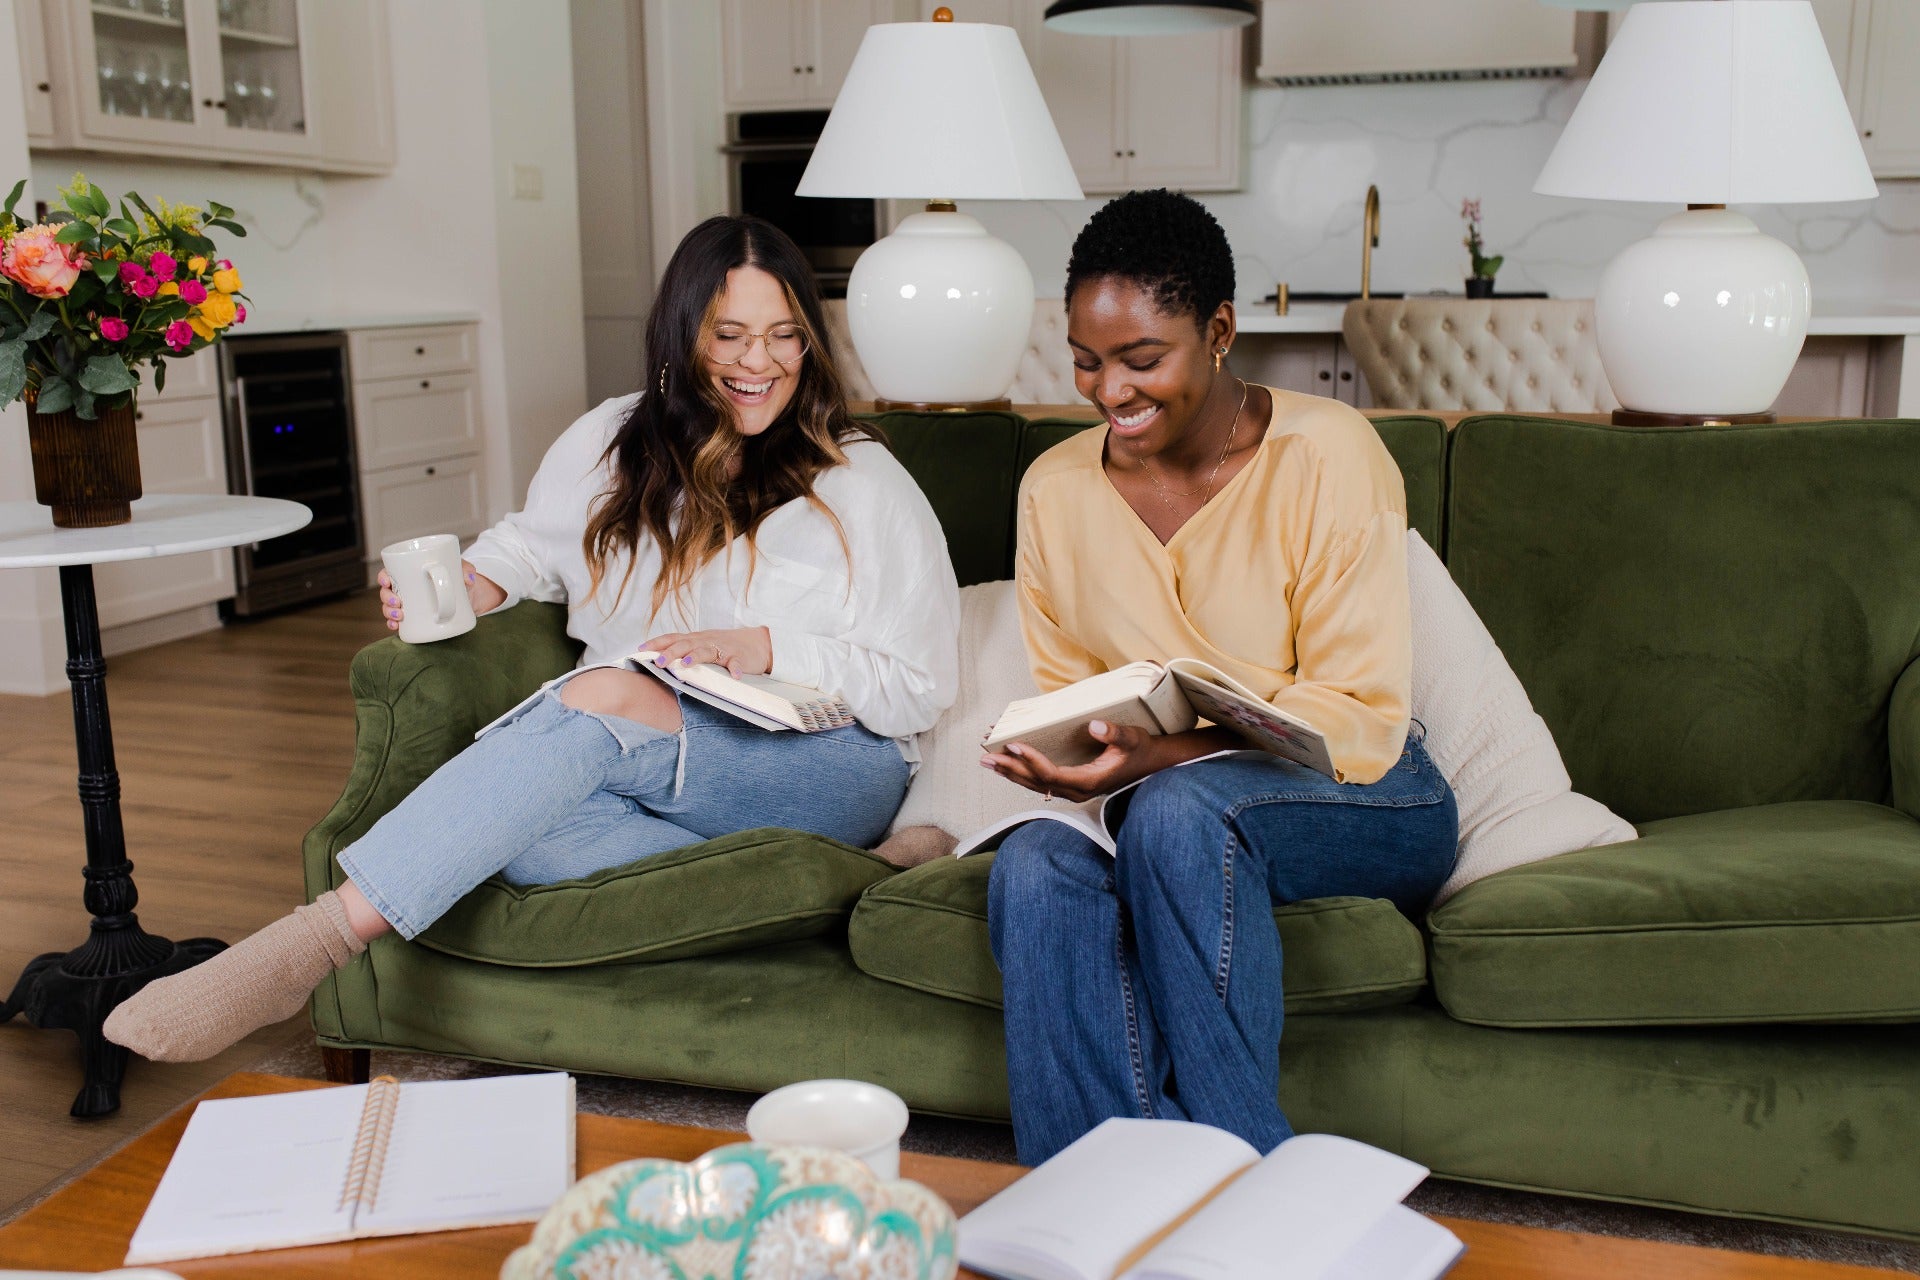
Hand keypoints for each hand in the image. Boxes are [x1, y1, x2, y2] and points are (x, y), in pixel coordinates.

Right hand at [377, 561, 502, 630]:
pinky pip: (398, 622)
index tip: (387, 581)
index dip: (383, 577)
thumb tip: (468, 579)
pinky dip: (394, 624)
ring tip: (399, 616)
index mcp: (409, 572)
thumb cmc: (459, 576)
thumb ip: (467, 569)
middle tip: (398, 603)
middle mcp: (405, 588)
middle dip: (386, 598)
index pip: (389, 572)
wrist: (468, 596)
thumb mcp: (462, 569)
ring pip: (389, 607)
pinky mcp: (414, 618)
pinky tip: (396, 627)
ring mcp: (408, 604)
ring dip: (389, 612)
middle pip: (386, 592)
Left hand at [641, 626, 773, 677]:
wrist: (757, 643)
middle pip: (686, 644)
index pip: (672, 638)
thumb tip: (658, 660)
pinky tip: (735, 676)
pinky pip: (736, 663)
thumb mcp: (702, 645)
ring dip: (696, 657)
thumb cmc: (725, 647)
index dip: (657, 643)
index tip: (640, 649)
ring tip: (686, 664)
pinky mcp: (739, 657)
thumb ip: (684, 650)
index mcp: (695, 639)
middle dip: (671, 653)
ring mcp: (723, 649)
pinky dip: (735, 669)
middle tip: (658, 662)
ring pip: (707, 651)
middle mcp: (706, 641)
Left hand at [980, 720, 1162, 803]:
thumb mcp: (1131, 739)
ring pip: (1035, 785)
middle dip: (1010, 768)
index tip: (1013, 745)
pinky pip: (1041, 782)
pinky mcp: (1070, 786)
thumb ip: (1114, 734)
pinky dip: (1022, 773)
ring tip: (988, 761)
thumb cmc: (1140, 750)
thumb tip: (1094, 726)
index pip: (1050, 773)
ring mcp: (1072, 790)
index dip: (1030, 760)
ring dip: (1011, 773)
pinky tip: (1008, 766)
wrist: (1150, 764)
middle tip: (987, 756)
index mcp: (1088, 781)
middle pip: (1036, 782)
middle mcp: (1077, 790)